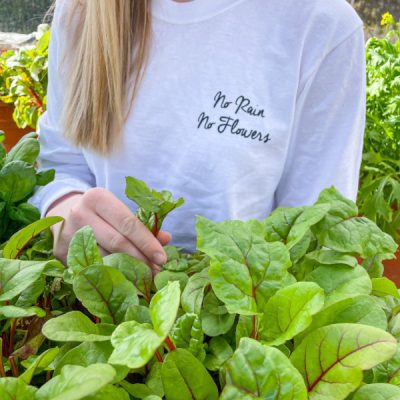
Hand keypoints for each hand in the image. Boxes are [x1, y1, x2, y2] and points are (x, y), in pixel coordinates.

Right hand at [46, 188, 170, 268]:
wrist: (63, 212)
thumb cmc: (102, 212)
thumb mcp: (120, 211)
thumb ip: (143, 224)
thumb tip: (166, 238)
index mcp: (98, 198)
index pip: (128, 223)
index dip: (147, 242)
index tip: (162, 258)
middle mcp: (80, 213)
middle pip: (117, 242)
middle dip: (141, 259)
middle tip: (157, 271)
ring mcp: (68, 233)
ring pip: (105, 258)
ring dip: (128, 270)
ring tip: (145, 276)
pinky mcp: (60, 252)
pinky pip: (92, 267)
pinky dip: (111, 275)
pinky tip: (126, 279)